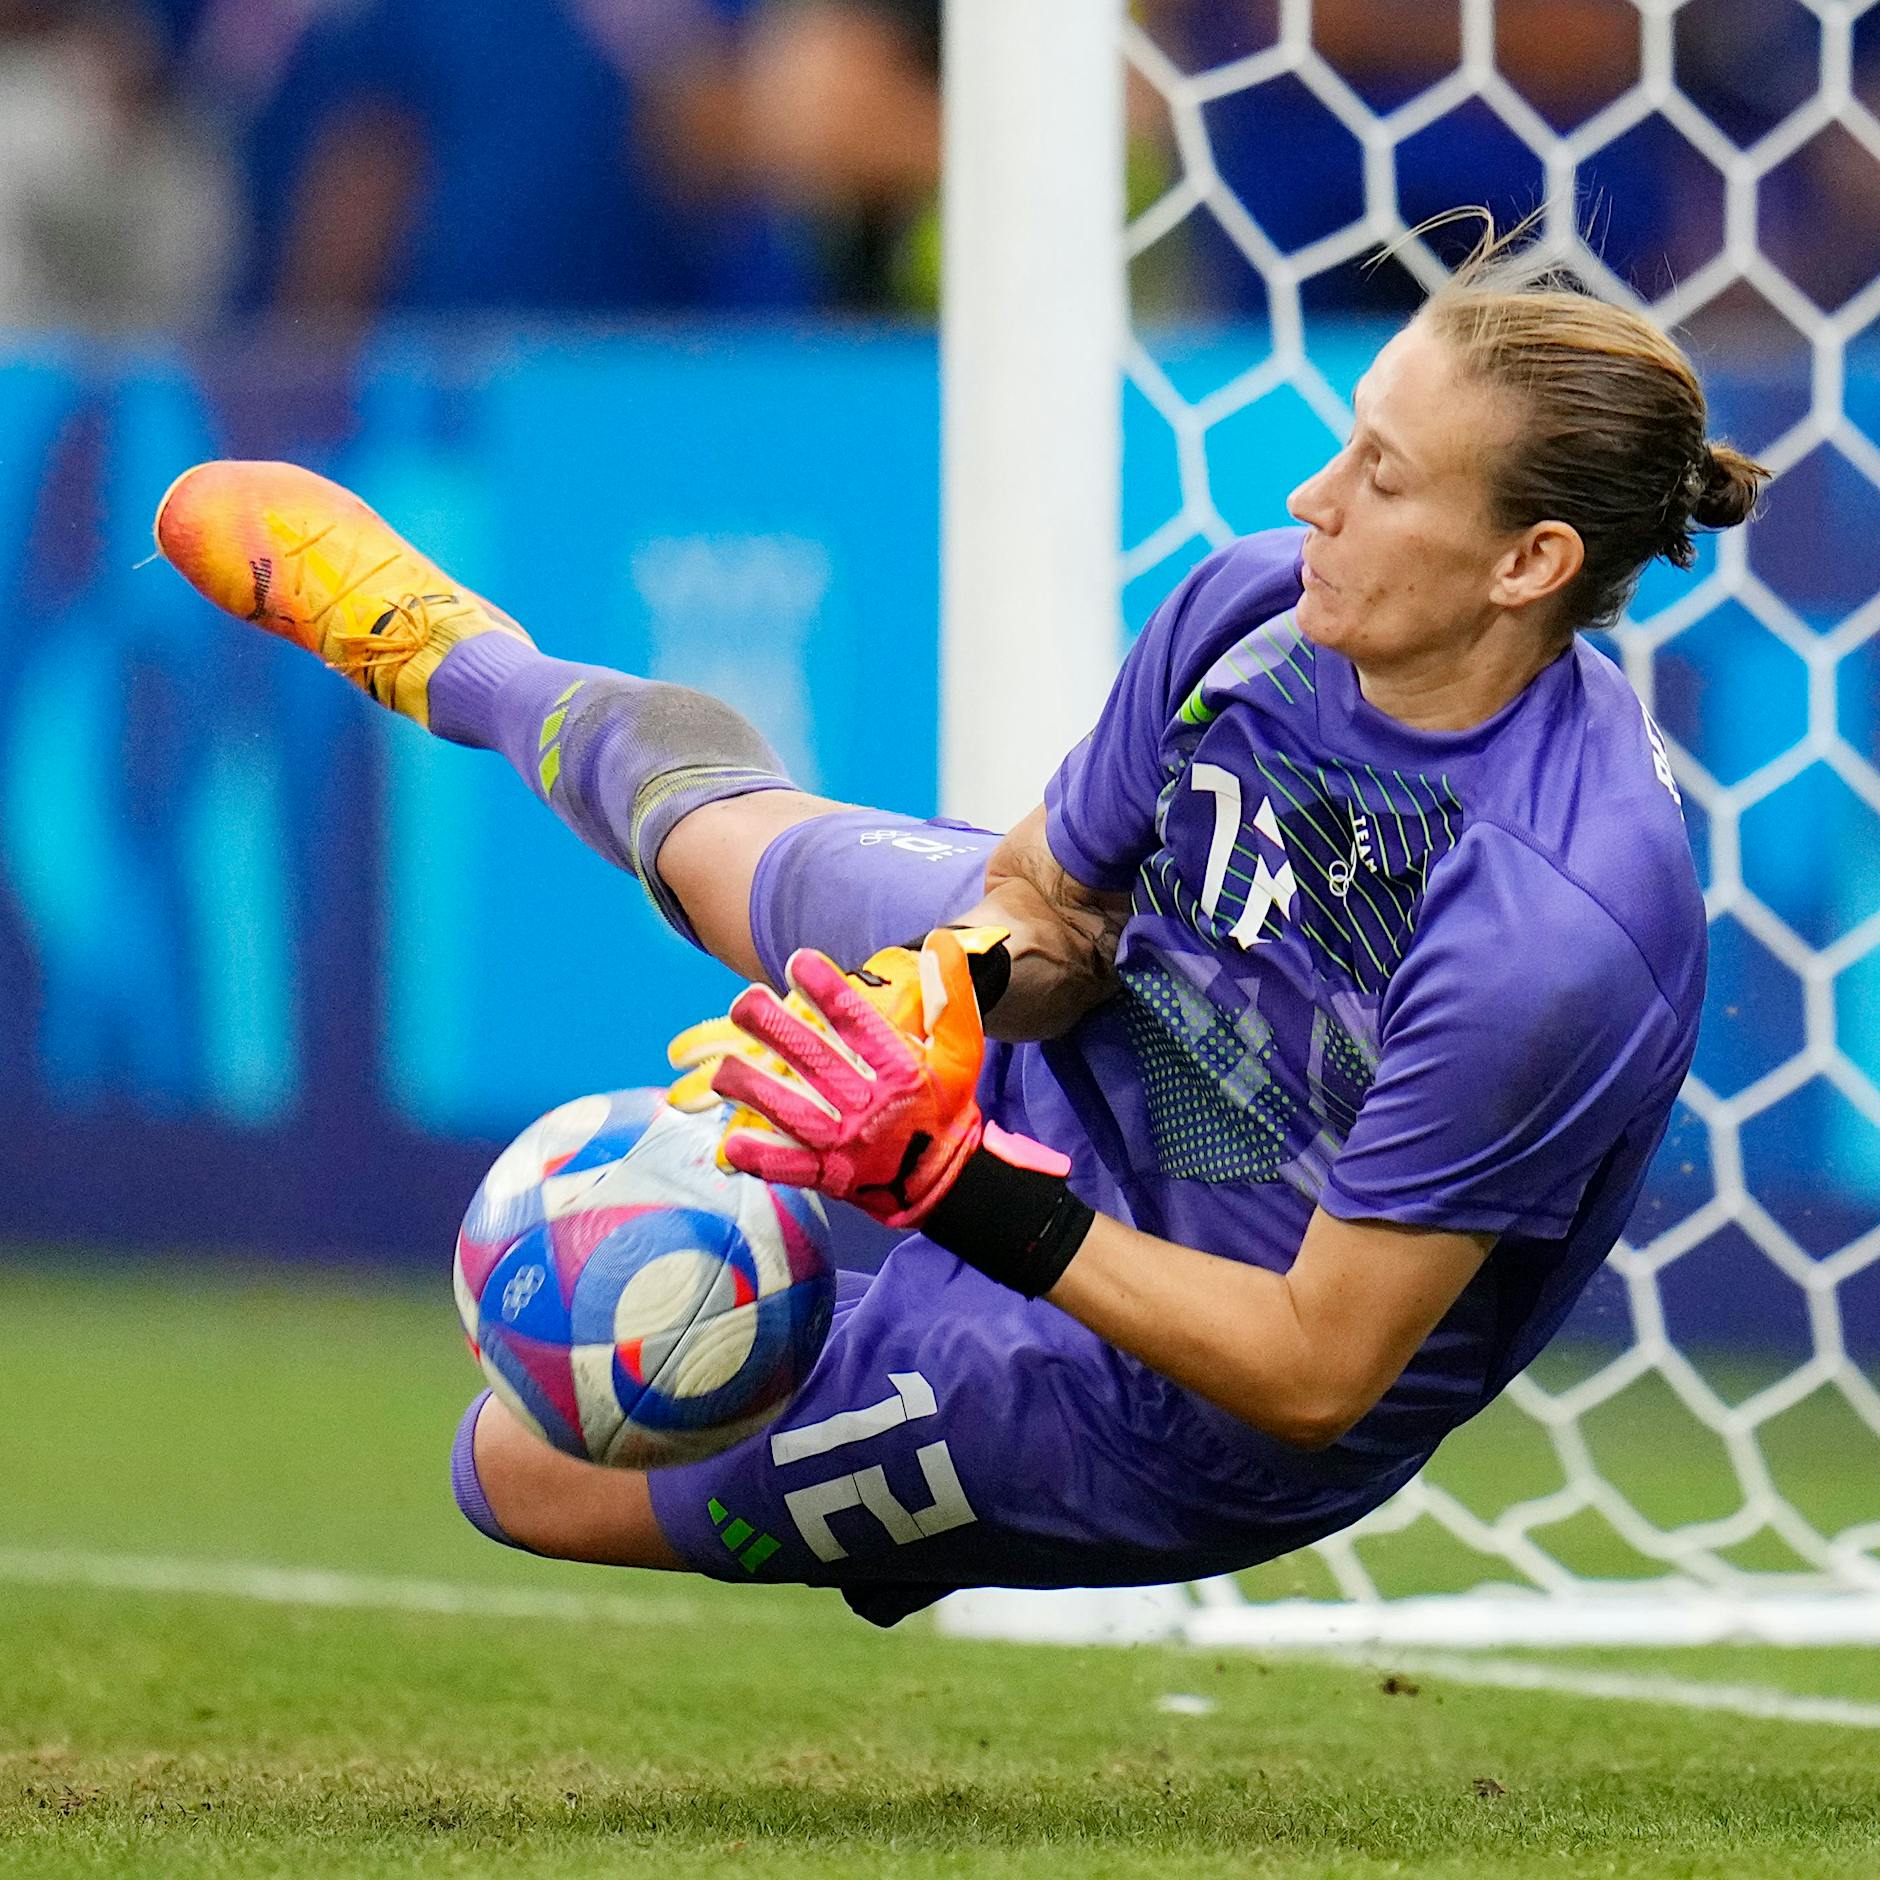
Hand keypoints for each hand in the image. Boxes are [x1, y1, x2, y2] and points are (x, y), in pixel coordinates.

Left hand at [706, 930, 989, 1227]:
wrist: (949, 1182)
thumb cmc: (947, 1107)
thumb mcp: (962, 1051)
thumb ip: (949, 997)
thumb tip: (939, 941)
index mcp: (903, 1073)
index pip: (861, 1026)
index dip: (828, 992)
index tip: (797, 961)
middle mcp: (873, 1108)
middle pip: (818, 1064)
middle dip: (777, 1032)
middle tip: (742, 1003)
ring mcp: (850, 1146)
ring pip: (796, 1114)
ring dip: (756, 1091)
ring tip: (722, 1070)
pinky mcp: (834, 1177)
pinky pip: (793, 1169)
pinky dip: (764, 1159)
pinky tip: (732, 1143)